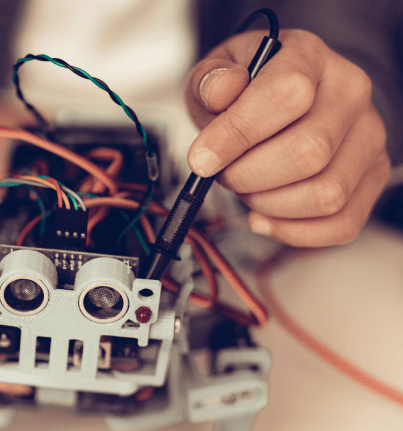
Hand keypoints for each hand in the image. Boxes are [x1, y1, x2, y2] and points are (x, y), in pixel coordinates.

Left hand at [186, 29, 389, 246]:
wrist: (282, 102)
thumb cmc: (246, 91)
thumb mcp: (215, 76)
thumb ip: (211, 82)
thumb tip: (221, 91)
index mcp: (309, 57)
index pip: (285, 95)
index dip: (236, 135)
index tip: (202, 159)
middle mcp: (349, 94)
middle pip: (308, 154)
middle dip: (248, 177)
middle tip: (224, 174)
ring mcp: (367, 138)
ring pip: (326, 195)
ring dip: (269, 205)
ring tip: (246, 189)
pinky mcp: (371, 177)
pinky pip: (341, 223)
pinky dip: (292, 231)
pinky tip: (265, 215)